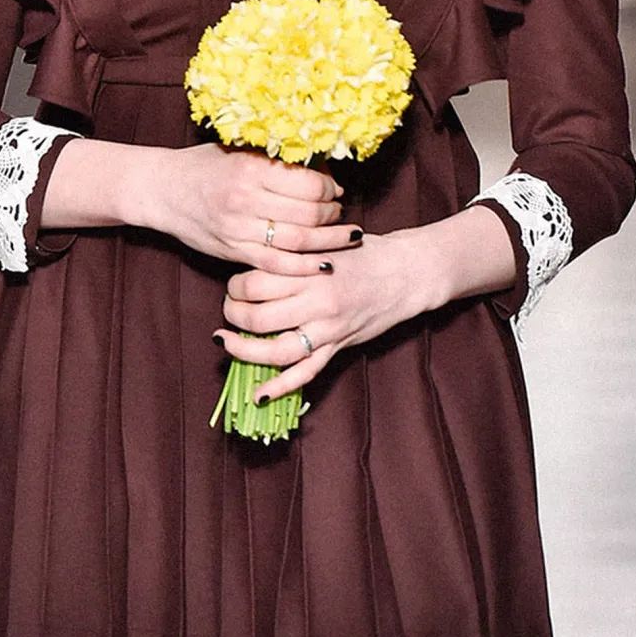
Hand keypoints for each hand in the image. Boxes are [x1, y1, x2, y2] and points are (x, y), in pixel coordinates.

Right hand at [144, 142, 363, 275]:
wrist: (161, 190)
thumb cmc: (203, 166)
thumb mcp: (239, 151)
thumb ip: (275, 159)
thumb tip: (322, 167)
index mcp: (250, 168)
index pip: (309, 183)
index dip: (330, 188)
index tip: (335, 189)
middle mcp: (245, 198)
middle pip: (308, 213)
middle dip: (332, 214)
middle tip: (339, 212)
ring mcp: (238, 228)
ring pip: (297, 241)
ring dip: (326, 241)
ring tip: (341, 236)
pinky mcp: (232, 251)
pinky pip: (276, 263)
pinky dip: (304, 266)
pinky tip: (323, 263)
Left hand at [213, 227, 423, 402]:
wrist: (407, 272)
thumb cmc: (364, 252)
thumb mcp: (325, 242)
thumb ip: (293, 252)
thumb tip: (254, 258)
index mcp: (310, 268)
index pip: (255, 281)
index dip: (235, 286)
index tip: (234, 285)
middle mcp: (317, 299)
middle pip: (258, 316)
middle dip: (233, 316)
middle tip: (230, 311)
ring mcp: (329, 327)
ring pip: (276, 349)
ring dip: (245, 351)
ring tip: (227, 345)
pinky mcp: (340, 346)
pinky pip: (306, 372)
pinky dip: (281, 387)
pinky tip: (260, 394)